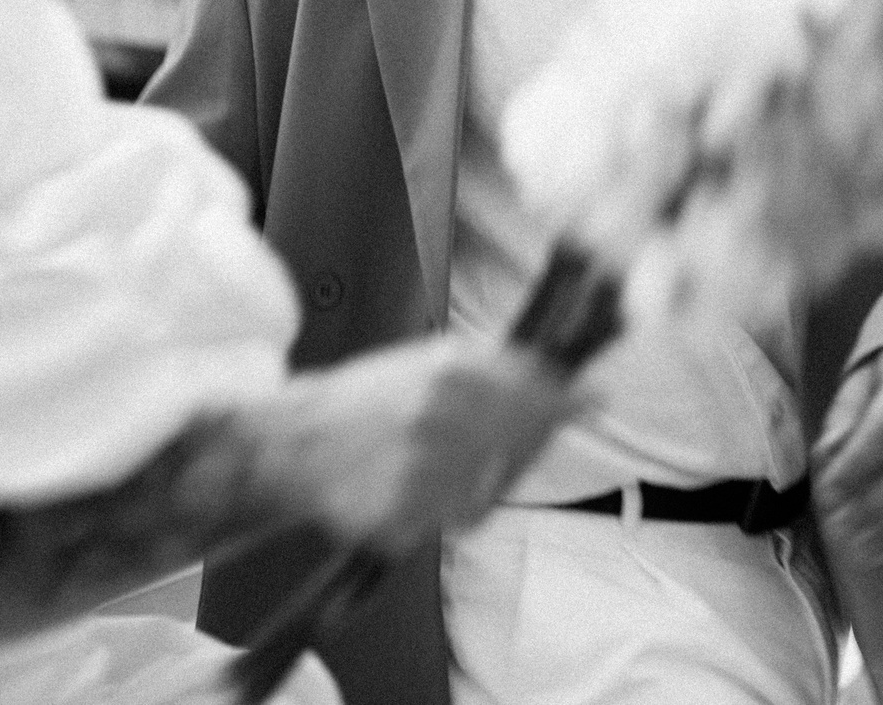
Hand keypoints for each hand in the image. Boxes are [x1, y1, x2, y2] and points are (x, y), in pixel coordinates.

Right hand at [254, 338, 576, 553]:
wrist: (290, 442)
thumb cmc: (363, 399)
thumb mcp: (428, 360)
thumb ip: (497, 366)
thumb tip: (566, 373)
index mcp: (449, 373)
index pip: (533, 391)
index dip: (567, 398)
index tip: (591, 398)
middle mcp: (441, 420)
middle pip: (518, 443)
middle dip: (525, 441)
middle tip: (505, 438)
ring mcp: (422, 472)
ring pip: (486, 491)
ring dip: (477, 482)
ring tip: (436, 462)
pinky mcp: (402, 518)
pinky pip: (448, 523)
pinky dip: (441, 510)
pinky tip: (413, 486)